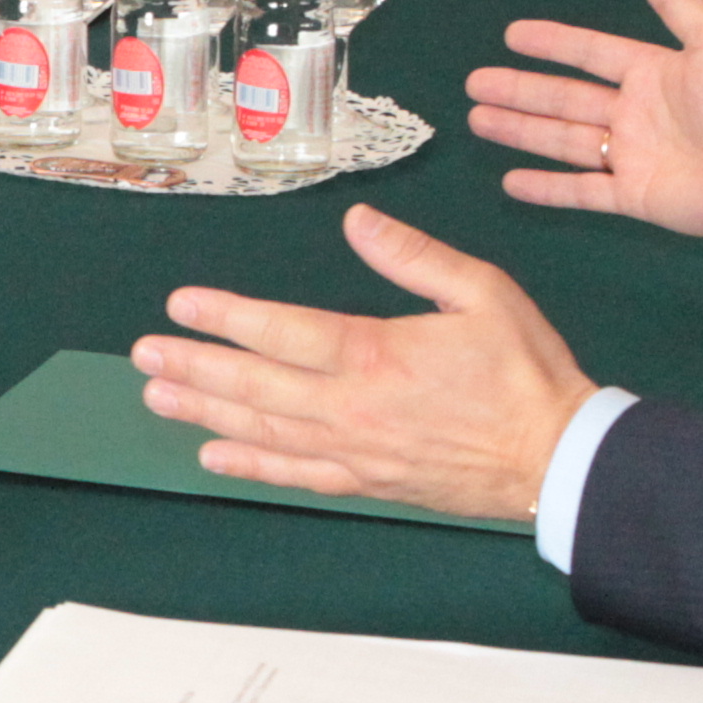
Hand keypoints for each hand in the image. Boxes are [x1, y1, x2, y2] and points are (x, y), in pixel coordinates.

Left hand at [130, 207, 598, 529]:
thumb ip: (414, 255)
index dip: (227, 317)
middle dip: (195, 367)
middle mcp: (353, 407)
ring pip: (264, 431)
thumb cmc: (527, 373)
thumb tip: (358, 221)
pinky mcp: (368, 482)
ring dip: (207, 411)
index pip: (283, 331)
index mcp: (377, 353)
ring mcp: (356, 450)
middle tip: (143, 355)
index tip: (182, 306)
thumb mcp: (483, 292)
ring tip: (159, 396)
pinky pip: (296, 476)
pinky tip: (215, 454)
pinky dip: (251, 466)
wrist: (558, 458)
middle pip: (256, 385)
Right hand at [467, 0, 702, 261]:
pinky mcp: (633, 197)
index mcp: (651, 74)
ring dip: (520, 131)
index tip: (513, 35)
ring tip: (478, 120)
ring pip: (562, 141)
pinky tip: (511, 182)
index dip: (552, 44)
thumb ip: (676, 2)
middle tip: (475, 82)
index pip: (589, 54)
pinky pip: (581, 191)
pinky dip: (546, 189)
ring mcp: (631, 157)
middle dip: (519, 90)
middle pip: (564, 98)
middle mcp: (635, 114)